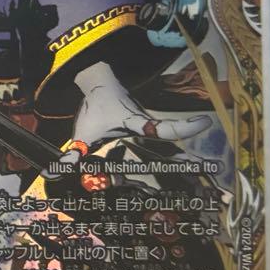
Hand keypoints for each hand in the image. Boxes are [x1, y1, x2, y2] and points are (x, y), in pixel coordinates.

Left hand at [51, 61, 210, 179]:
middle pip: (174, 150)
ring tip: (211, 185)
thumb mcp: (83, 134)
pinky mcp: (150, 135)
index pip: (161, 127)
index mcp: (137, 123)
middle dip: (193, 166)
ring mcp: (152, 132)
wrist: (99, 84)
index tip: (204, 123)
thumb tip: (52, 173)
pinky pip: (164, 152)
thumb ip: (72, 156)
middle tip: (217, 180)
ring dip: (187, 169)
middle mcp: (149, 128)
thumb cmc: (95, 108)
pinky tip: (188, 179)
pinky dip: (175, 166)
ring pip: (171, 152)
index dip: (182, 127)